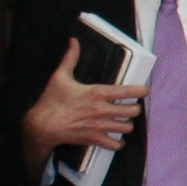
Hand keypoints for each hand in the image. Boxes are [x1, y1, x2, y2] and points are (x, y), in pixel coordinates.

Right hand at [19, 36, 145, 161]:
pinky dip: (118, 142)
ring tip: (122, 120)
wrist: (41, 125)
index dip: (141, 90)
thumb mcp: (60, 76)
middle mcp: (102, 110)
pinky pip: (115, 145)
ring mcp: (99, 126)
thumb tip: (73, 41)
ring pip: (127, 127)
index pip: (128, 91)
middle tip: (130, 106)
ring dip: (127, 123)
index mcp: (97, 93)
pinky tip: (115, 137)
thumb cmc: (50, 100)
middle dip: (134, 108)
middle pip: (133, 111)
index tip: (145, 90)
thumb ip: (70, 58)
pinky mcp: (94, 139)